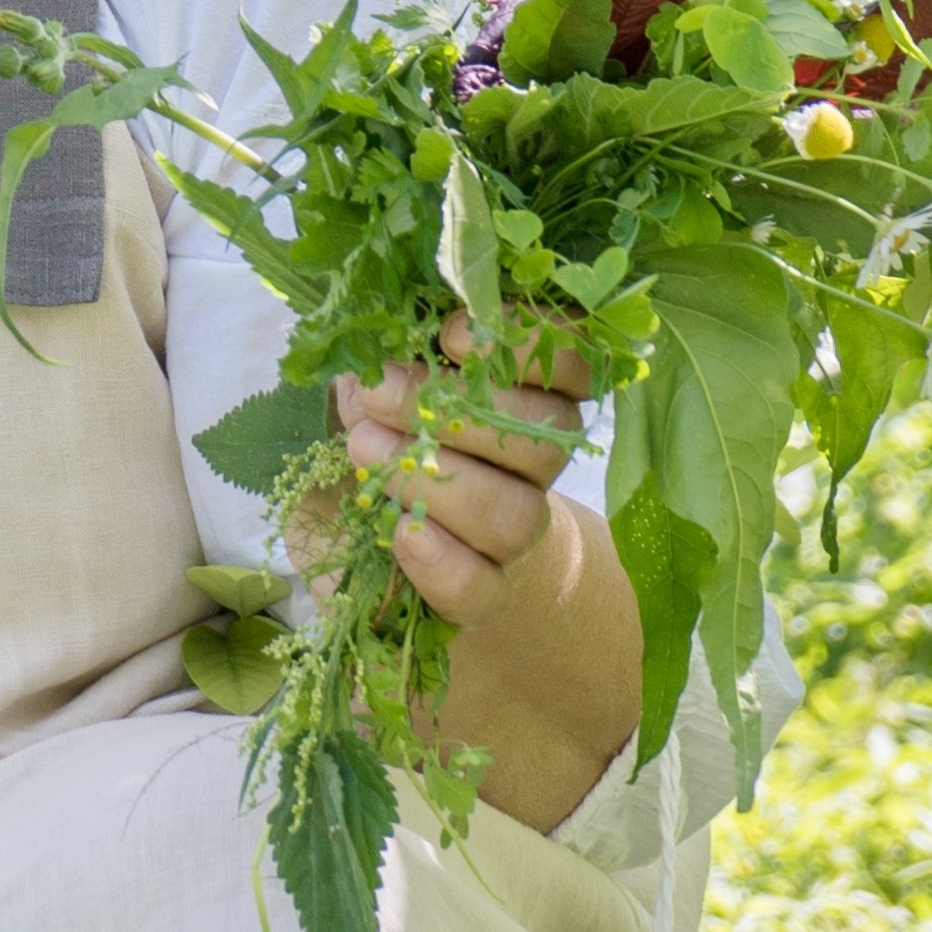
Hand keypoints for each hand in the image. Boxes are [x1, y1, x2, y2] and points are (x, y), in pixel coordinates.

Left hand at [331, 311, 590, 633]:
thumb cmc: (383, 441)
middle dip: (458, 410)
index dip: (525, 343)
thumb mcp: (373, 393)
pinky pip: (480, 586)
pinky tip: (404, 534)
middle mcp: (533, 467)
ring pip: (515, 512)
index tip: (450, 335)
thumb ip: (377, 368)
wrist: (384, 552)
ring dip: (438, 479)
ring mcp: (511, 536)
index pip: (570, 366)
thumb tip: (362, 363)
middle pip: (543, 438)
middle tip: (376, 391)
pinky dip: (443, 560)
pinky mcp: (479, 596)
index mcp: (526, 399)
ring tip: (364, 450)